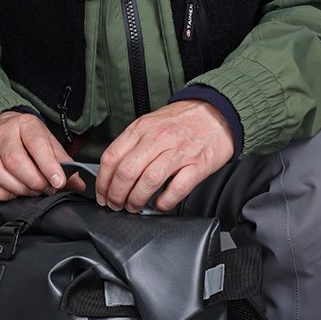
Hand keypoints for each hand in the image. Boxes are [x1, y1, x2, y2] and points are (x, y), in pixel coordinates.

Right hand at [0, 111, 84, 200]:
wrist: (0, 125)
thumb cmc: (26, 136)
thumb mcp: (48, 141)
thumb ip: (63, 162)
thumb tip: (78, 184)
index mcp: (25, 124)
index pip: (37, 144)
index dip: (48, 165)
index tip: (58, 182)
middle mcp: (3, 133)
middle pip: (15, 161)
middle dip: (34, 181)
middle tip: (46, 188)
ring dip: (18, 189)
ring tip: (32, 191)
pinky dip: (0, 193)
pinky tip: (13, 193)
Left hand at [95, 100, 233, 212]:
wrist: (218, 112)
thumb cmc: (184, 121)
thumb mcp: (152, 122)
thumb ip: (133, 143)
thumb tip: (114, 171)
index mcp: (142, 128)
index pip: (111, 157)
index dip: (102, 182)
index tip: (102, 194)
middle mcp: (158, 138)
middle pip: (126, 172)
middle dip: (116, 195)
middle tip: (116, 205)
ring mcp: (179, 152)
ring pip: (148, 181)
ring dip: (136, 200)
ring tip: (134, 206)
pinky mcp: (198, 165)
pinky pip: (177, 189)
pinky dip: (164, 202)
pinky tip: (160, 204)